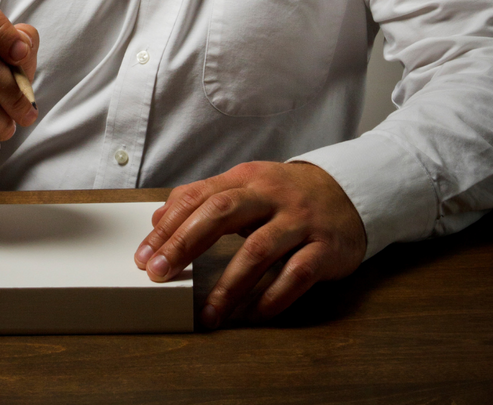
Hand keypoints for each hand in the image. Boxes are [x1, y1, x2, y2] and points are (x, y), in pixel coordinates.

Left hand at [134, 160, 365, 327]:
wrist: (349, 193)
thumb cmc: (286, 196)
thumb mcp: (248, 186)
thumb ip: (206, 199)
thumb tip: (159, 220)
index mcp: (247, 178)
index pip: (199, 196)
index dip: (169, 225)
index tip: (144, 255)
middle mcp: (271, 195)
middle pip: (222, 212)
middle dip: (186, 244)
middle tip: (160, 274)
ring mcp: (299, 220)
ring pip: (258, 249)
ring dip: (229, 285)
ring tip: (207, 314)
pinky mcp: (324, 248)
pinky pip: (296, 274)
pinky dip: (274, 297)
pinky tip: (256, 314)